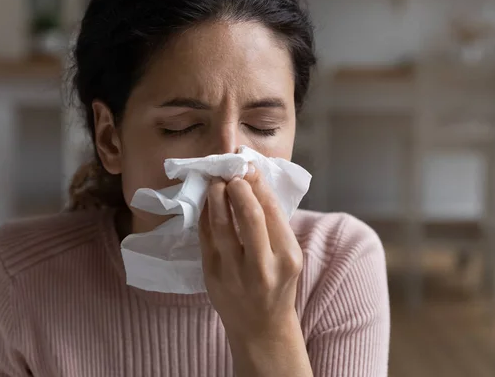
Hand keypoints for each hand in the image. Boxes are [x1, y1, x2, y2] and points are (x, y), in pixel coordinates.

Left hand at [199, 165, 312, 375]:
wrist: (260, 328)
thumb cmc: (277, 285)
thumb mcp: (288, 256)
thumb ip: (273, 223)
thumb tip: (253, 179)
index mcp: (287, 257)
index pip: (272, 211)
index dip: (257, 184)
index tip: (248, 167)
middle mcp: (262, 266)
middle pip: (249, 214)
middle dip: (238, 186)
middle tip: (231, 173)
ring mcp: (234, 273)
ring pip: (221, 224)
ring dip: (217, 196)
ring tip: (216, 182)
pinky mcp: (212, 276)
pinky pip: (205, 236)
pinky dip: (206, 214)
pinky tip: (209, 203)